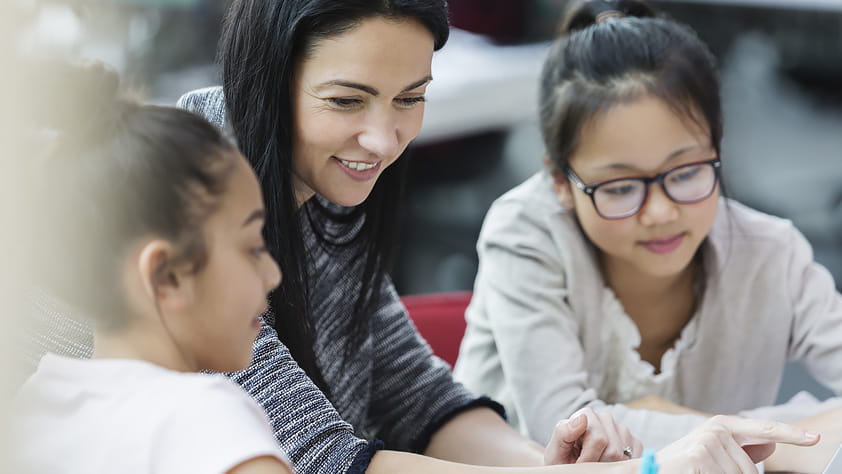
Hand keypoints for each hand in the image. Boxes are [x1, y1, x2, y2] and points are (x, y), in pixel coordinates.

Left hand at [544, 407, 642, 463]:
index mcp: (586, 414)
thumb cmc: (562, 458)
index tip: (577, 463)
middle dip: (598, 462)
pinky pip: (632, 457)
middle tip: (585, 464)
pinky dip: (620, 464)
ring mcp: (621, 428)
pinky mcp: (632, 441)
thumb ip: (564, 432)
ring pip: (623, 455)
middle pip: (613, 450)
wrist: (571, 464)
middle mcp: (605, 418)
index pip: (599, 439)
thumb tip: (583, 418)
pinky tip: (606, 462)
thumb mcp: (556, 449)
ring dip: (608, 464)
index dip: (588, 458)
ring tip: (595, 462)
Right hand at [657, 415, 820, 472]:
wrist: (649, 470)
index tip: (814, 439)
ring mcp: (709, 441)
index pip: (764, 430)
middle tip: (708, 473)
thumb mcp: (713, 453)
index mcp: (722, 426)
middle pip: (751, 469)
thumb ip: (742, 448)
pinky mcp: (701, 456)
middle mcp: (717, 429)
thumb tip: (771, 444)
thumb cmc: (682, 464)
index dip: (790, 435)